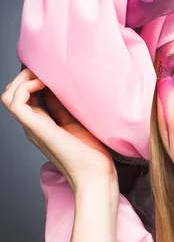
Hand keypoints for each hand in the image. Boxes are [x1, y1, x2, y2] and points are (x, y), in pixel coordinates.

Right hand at [2, 68, 117, 192]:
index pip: (28, 95)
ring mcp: (32, 127)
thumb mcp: (81, 121)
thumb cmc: (94, 153)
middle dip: (27, 75)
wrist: (96, 175)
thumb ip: (70, 107)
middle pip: (14, 93)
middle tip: (46, 67)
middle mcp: (34, 125)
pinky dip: (25, 87)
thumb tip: (68, 86)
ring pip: (9, 95)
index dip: (36, 77)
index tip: (52, 67)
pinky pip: (15, 102)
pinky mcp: (35, 128)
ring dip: (23, 78)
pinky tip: (43, 82)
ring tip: (42, 73)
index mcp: (44, 123)